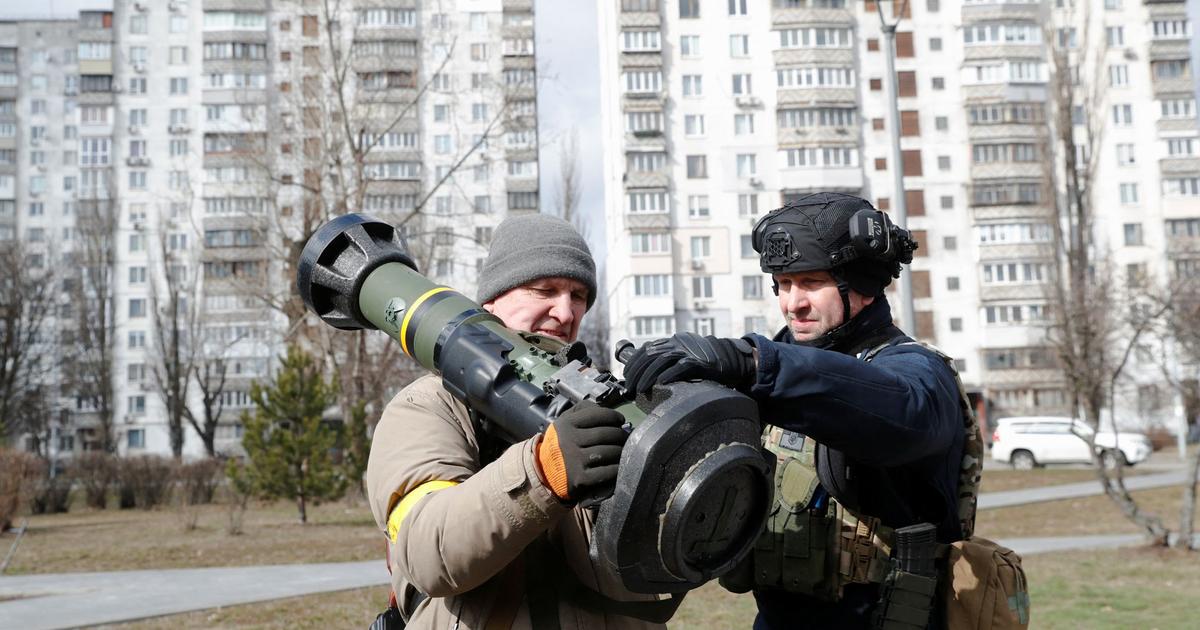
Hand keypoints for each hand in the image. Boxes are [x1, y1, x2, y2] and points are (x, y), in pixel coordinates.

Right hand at [535, 401, 626, 503]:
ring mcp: (575, 461)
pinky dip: (617, 468)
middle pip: (606, 434)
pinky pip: (607, 472)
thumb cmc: (560, 443)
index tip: (621, 420)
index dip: (614, 416)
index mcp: (566, 424)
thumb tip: (607, 412)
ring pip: (609, 452)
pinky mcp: (580, 479)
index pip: (597, 415)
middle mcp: (569, 440)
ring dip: (621, 451)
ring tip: (623, 450)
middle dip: (621, 435)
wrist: (543, 472)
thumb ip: (583, 410)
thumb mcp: (564, 422)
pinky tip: (618, 466)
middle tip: (626, 437)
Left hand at [621, 333, 756, 396]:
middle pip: (650, 355)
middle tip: (630, 387)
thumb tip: (649, 375)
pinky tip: (661, 383)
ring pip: (661, 360)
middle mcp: (677, 343)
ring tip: (640, 389)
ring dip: (648, 376)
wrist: (730, 359)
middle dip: (637, 372)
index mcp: (671, 342)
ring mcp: (688, 351)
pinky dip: (669, 375)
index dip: (633, 362)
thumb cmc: (704, 363)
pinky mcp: (698, 362)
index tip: (626, 376)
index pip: (645, 349)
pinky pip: (681, 367)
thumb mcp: (683, 358)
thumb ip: (668, 361)